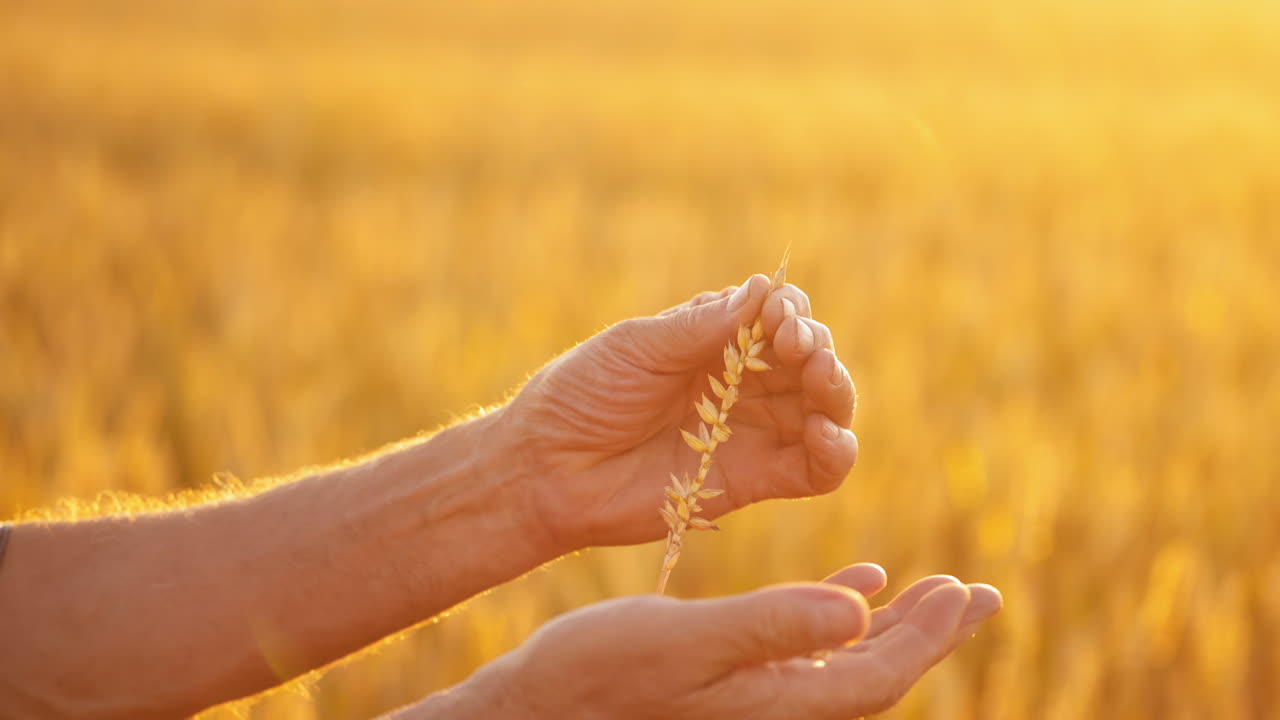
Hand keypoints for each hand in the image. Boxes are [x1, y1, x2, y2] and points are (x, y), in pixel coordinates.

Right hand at [396, 565, 1001, 719]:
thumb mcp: (682, 641)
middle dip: (931, 634)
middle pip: (875, 673)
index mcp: (772, 702)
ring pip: (848, 659)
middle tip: (977, 593)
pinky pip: (805, 646)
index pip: (875, 675)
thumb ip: (770, 627)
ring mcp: (752, 692)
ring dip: (896, 622)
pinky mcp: (730, 674)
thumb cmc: (597, 672)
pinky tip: (856, 583)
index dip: (930, 638)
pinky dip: (837, 614)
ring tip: (935, 589)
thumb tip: (858, 616)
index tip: (970, 594)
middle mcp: (773, 705)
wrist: (538, 705)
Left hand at [504, 274, 858, 548]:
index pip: (777, 317)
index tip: (778, 315)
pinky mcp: (752, 481)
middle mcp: (742, 385)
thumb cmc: (581, 396)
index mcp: (714, 343)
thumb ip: (701, 327)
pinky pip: (813, 470)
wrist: (546, 469)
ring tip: (821, 380)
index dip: (790, 312)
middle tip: (798, 345)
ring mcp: (750, 433)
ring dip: (837, 390)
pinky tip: (827, 435)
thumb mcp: (637, 347)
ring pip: (823, 409)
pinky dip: (836, 452)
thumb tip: (763, 288)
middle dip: (817, 347)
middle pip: (810, 360)